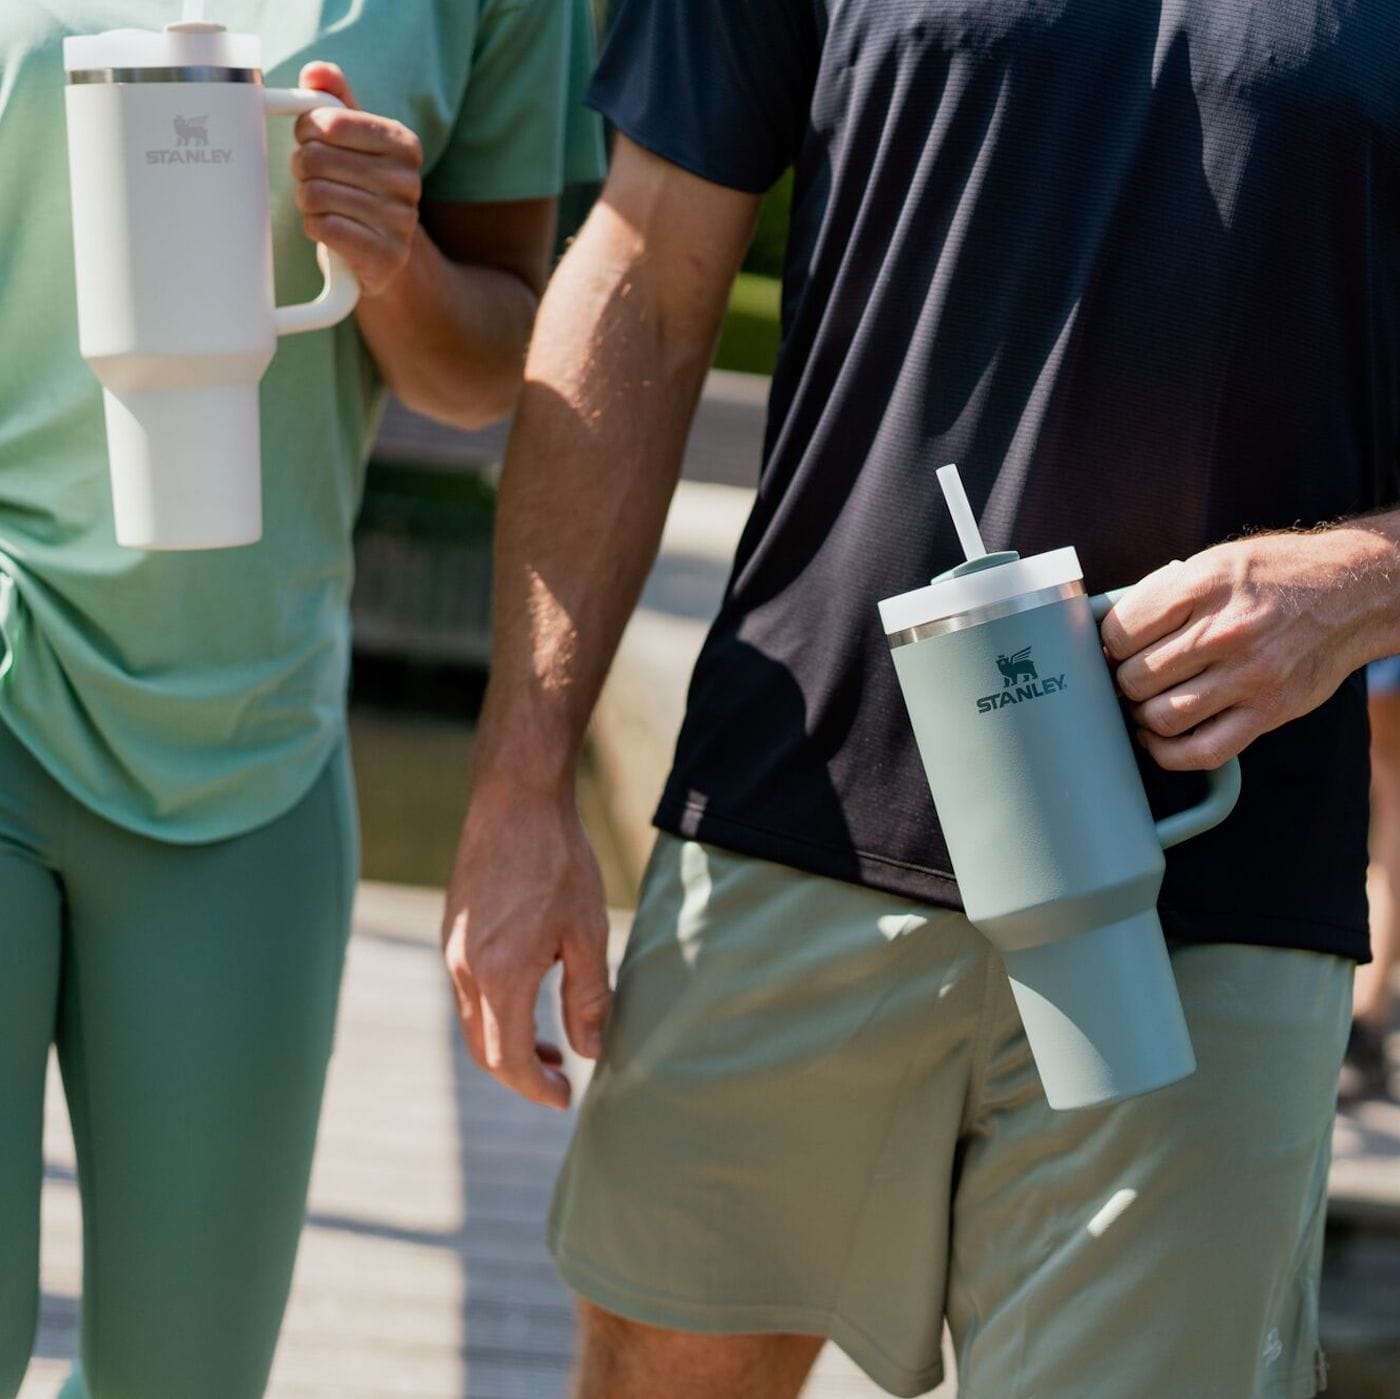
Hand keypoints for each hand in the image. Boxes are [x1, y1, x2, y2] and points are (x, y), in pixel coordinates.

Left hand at [292, 63, 421, 296]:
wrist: (383, 252)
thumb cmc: (360, 186)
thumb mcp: (353, 139)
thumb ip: (334, 99)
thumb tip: (316, 72)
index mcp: (404, 144)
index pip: (328, 122)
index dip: (305, 130)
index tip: (310, 139)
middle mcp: (409, 181)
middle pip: (315, 158)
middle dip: (302, 168)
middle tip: (312, 176)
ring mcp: (400, 221)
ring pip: (314, 194)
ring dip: (307, 200)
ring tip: (322, 204)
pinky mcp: (385, 255)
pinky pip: (324, 227)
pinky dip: (314, 227)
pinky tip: (328, 228)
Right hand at [440, 780, 612, 1109]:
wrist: (515, 800)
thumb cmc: (558, 861)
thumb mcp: (588, 932)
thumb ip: (589, 998)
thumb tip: (592, 1052)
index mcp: (499, 975)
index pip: (509, 1059)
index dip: (536, 1087)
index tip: (565, 1098)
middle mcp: (463, 969)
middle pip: (483, 1049)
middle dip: (520, 1074)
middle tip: (559, 1078)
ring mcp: (451, 950)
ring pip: (472, 1022)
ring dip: (507, 1042)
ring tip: (550, 1042)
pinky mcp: (452, 932)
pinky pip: (467, 991)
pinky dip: (494, 1011)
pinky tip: (529, 995)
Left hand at [1100, 530, 1377, 770]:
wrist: (1349, 591)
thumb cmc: (1271, 576)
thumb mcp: (1211, 564)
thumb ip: (1160, 597)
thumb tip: (1103, 639)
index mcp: (1201, 586)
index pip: (1119, 633)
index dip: (1105, 648)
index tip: (1112, 652)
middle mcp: (1225, 631)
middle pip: (1135, 679)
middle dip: (1123, 684)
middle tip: (1131, 680)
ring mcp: (1249, 675)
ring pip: (1161, 717)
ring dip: (1143, 717)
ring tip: (1146, 705)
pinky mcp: (1268, 711)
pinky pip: (1201, 752)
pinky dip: (1168, 753)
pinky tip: (1161, 738)